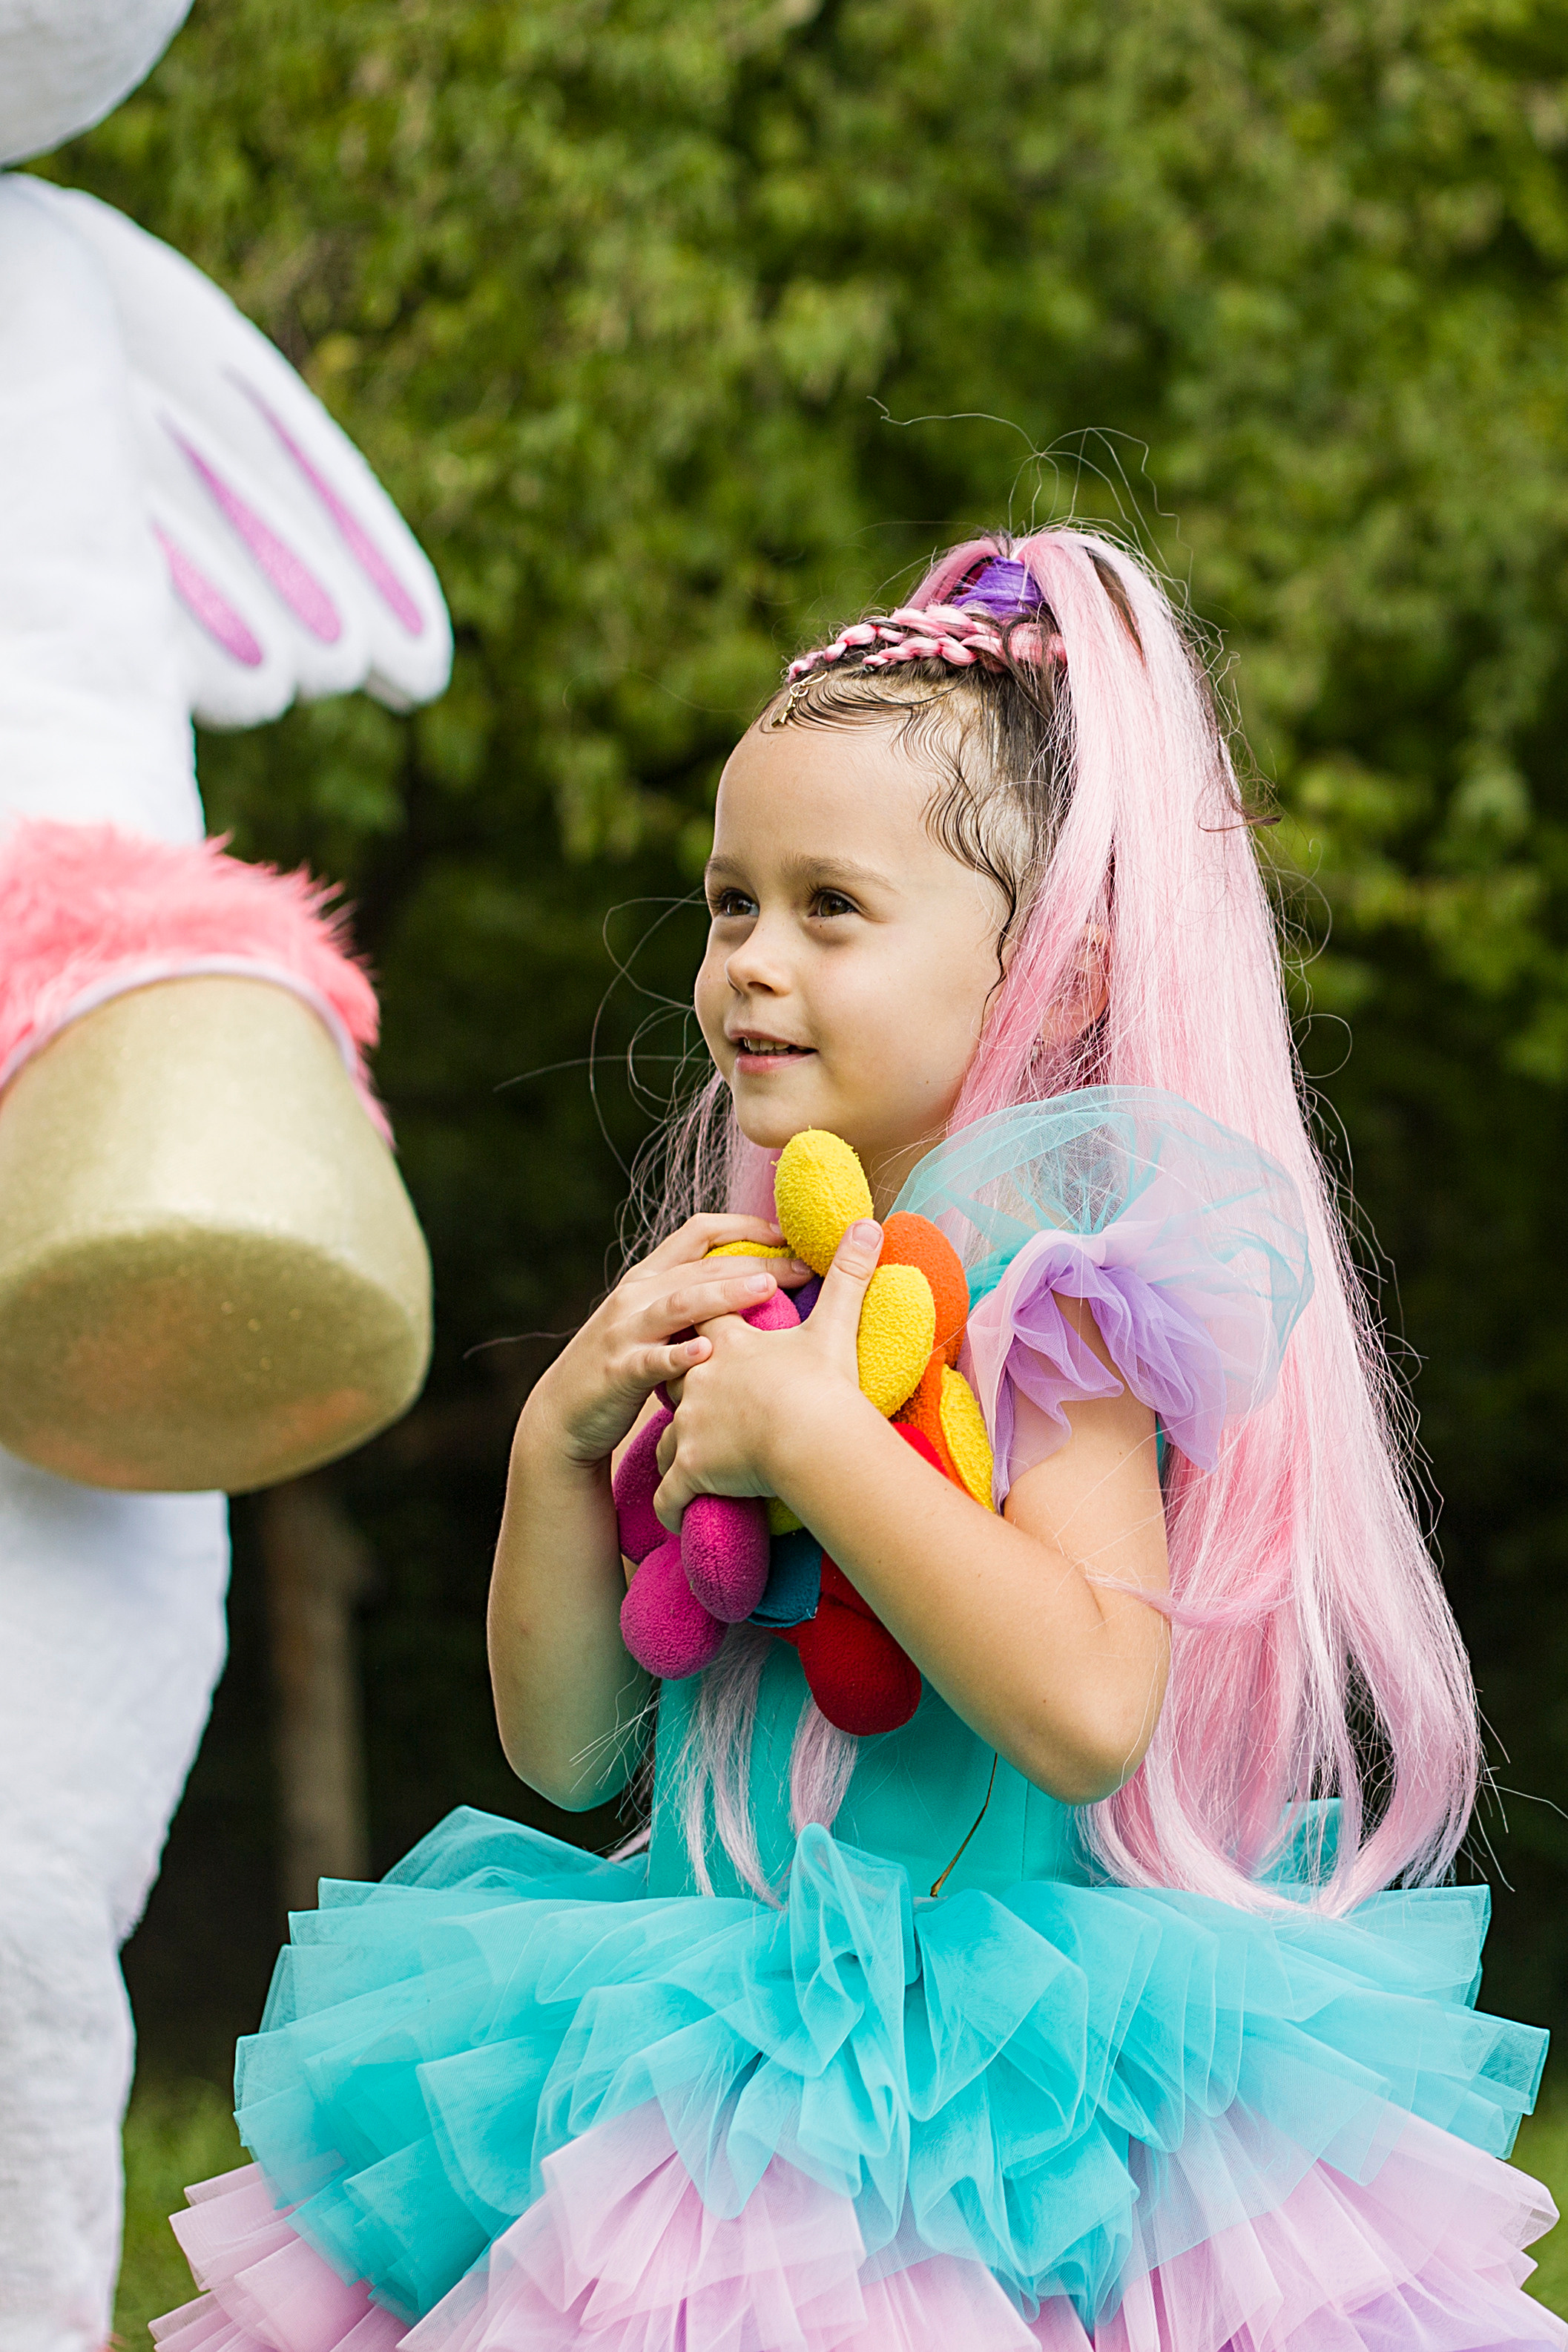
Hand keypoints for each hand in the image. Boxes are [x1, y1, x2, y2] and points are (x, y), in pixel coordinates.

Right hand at [525, 1216, 810, 1469]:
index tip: (788, 1233)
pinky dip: (681, 1355)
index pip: (699, 1231)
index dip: (745, 1226)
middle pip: (702, 1267)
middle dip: (755, 1262)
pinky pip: (653, 1360)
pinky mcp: (618, 1371)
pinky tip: (710, 1352)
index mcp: (649, 1276)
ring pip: (680, 1304)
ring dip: (724, 1294)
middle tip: (803, 1265)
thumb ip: (694, 1300)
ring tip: (766, 1289)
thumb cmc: (625, 1364)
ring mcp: (625, 1331)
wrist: (564, 1413)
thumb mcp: (654, 1322)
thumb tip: (761, 1283)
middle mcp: (636, 1295)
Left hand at [654, 1218, 884, 1527]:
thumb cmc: (825, 1383)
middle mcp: (699, 1381)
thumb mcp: (836, 1325)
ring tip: (690, 1462)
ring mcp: (690, 1426)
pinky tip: (676, 1515)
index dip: (700, 1325)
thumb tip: (869, 1224)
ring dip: (678, 1449)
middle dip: (679, 1387)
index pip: (700, 1322)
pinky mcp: (691, 1469)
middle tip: (693, 1398)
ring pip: (667, 1437)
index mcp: (728, 1344)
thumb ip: (850, 1275)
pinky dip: (672, 1506)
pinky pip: (670, 1494)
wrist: (814, 1438)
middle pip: (672, 1377)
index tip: (702, 1333)